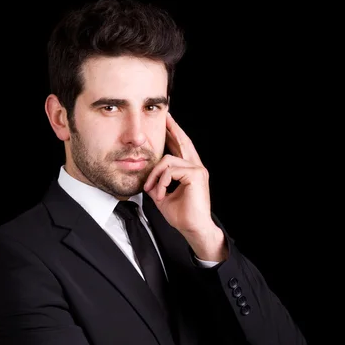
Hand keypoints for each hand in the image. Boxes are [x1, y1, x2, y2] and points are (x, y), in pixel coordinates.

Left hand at [144, 113, 213, 236]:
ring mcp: (198, 169)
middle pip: (182, 142)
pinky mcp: (196, 174)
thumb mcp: (163, 196)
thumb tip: (146, 178)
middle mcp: (196, 167)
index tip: (166, 124)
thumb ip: (157, 184)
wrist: (193, 228)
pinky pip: (171, 170)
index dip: (173, 135)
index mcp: (190, 170)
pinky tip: (161, 195)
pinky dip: (161, 182)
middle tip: (165, 116)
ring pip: (168, 160)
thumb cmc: (182, 216)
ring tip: (153, 191)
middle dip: (172, 128)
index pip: (180, 148)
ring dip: (155, 176)